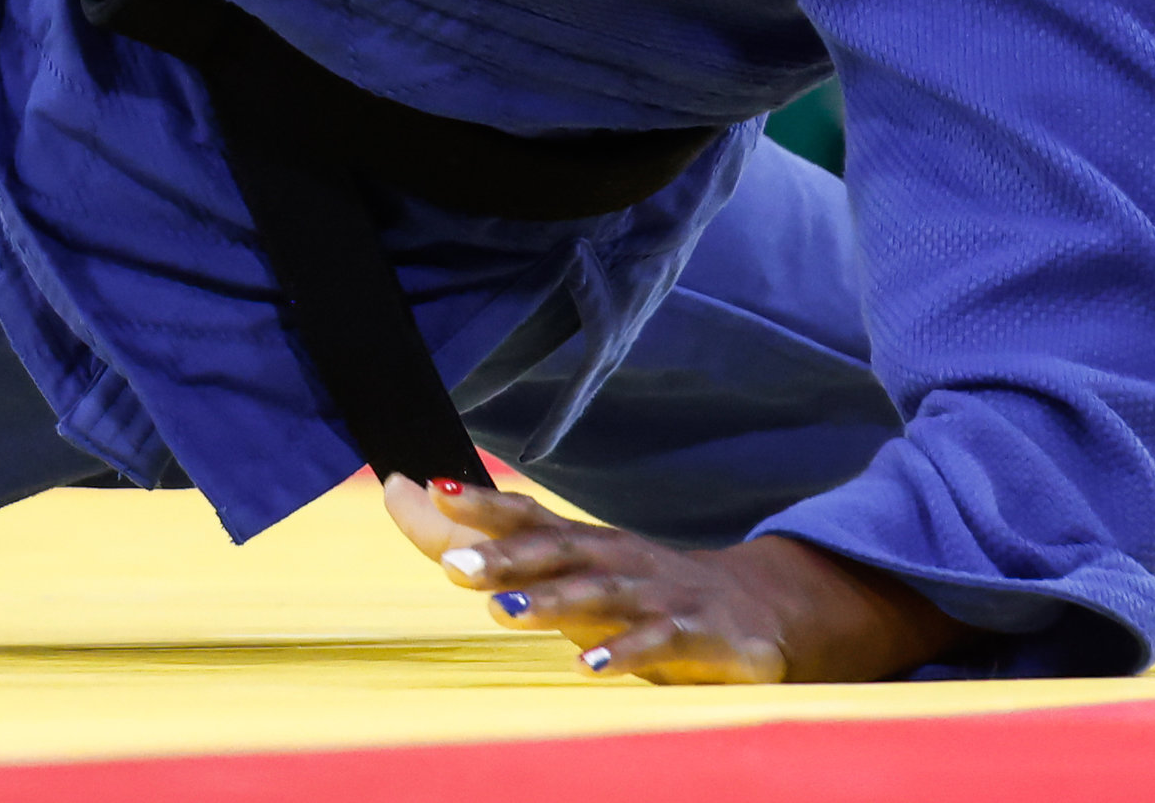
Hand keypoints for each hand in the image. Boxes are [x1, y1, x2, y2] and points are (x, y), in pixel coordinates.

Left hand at [383, 477, 950, 682]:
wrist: (754, 609)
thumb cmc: (638, 587)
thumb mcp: (569, 565)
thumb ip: (491, 540)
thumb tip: (401, 494)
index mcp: (584, 542)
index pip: (528, 515)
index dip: (482, 504)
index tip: (433, 488)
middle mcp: (615, 559)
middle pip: (555, 552)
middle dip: (504, 557)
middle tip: (452, 565)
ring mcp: (654, 595)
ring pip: (597, 595)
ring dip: (550, 602)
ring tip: (502, 612)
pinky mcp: (692, 634)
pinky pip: (654, 643)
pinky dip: (622, 652)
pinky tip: (589, 666)